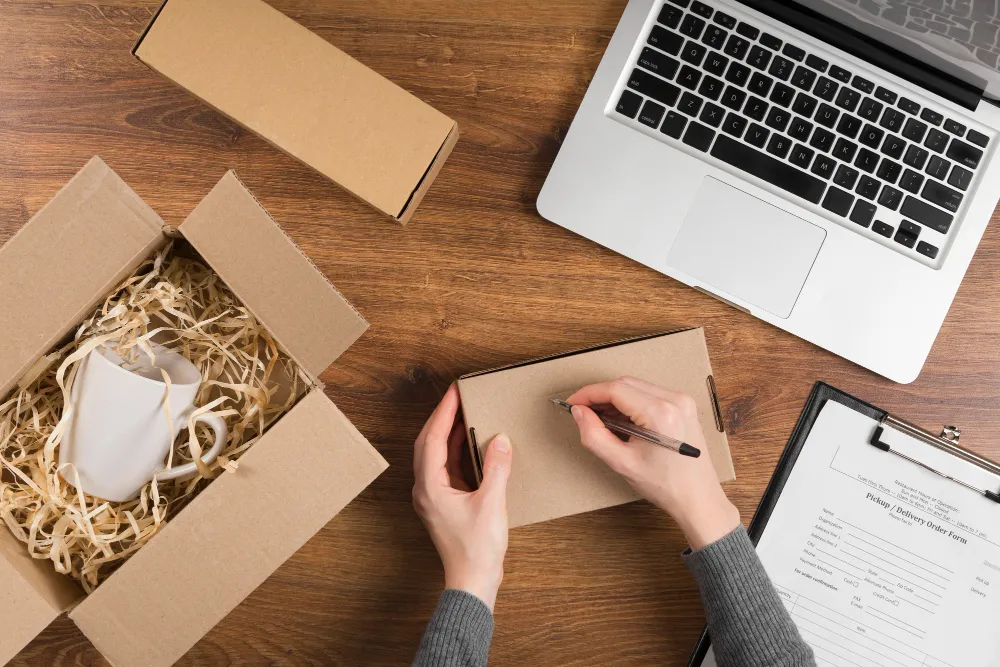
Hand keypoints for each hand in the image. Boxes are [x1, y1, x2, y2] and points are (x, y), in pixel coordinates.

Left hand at [412, 384, 511, 610]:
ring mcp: (433, 497)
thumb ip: (496, 469)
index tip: (454, 392)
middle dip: (442, 418)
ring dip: (448, 433)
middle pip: (428, 443)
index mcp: (430, 486)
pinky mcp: (443, 503)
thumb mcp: (491, 504)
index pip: (433, 439)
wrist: (471, 582)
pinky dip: (456, 451)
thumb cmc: (476, 550)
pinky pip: (445, 468)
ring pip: (435, 455)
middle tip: (457, 396)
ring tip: (465, 413)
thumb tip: (500, 440)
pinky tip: (471, 443)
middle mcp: (426, 489)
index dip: (444, 413)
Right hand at [567, 376, 739, 549]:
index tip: (573, 403)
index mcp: (661, 413)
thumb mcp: (622, 463)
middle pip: (626, 383)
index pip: (615, 389)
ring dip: (615, 398)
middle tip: (583, 412)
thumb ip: (594, 435)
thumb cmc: (665, 485)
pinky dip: (631, 402)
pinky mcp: (684, 407)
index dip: (589, 394)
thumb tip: (579, 412)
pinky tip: (621, 420)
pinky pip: (650, 394)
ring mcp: (682, 401)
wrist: (698, 498)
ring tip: (600, 419)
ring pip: (637, 387)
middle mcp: (675, 400)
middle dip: (600, 395)